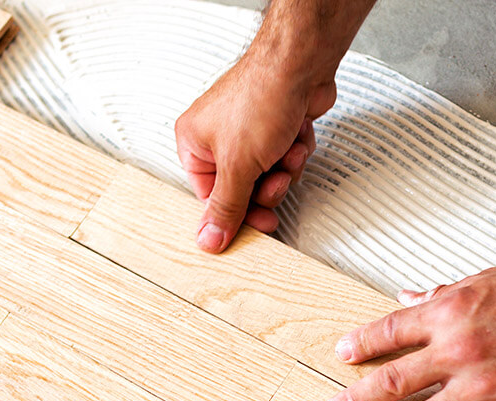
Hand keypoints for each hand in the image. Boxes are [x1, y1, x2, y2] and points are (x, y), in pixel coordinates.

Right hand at [175, 54, 335, 252]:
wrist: (301, 64)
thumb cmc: (262, 97)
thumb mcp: (238, 165)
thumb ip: (225, 207)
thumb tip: (208, 240)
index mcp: (194, 143)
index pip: (210, 196)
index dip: (238, 213)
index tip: (260, 225)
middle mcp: (217, 137)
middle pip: (242, 189)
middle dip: (267, 187)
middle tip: (277, 181)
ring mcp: (248, 132)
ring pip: (269, 177)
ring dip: (285, 169)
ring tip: (287, 150)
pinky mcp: (276, 127)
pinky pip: (285, 159)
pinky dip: (296, 151)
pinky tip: (297, 134)